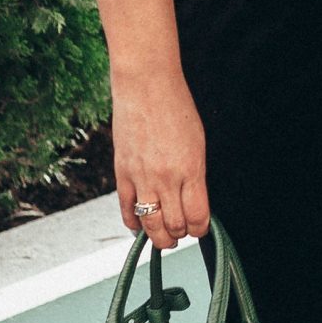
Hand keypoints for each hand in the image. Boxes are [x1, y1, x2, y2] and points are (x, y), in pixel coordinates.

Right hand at [113, 69, 209, 248]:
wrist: (146, 85)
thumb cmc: (176, 108)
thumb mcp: (198, 143)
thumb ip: (195, 174)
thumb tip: (192, 202)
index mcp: (191, 169)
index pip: (198, 216)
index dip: (200, 229)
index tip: (200, 228)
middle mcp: (166, 178)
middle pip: (174, 225)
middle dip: (181, 235)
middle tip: (182, 232)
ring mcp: (141, 177)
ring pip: (150, 224)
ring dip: (160, 237)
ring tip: (164, 237)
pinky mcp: (121, 173)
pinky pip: (126, 210)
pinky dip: (134, 224)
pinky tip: (140, 225)